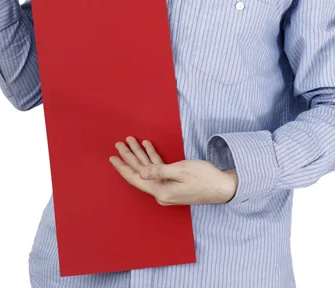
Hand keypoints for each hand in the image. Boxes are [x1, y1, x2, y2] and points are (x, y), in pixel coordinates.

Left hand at [109, 136, 237, 205]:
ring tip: (130, 141)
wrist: (222, 187)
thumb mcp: (181, 171)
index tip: (112, 157)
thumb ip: (159, 171)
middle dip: (129, 157)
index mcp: (161, 191)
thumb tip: (140, 173)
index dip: (123, 167)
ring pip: (148, 169)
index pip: (136, 178)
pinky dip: (153, 157)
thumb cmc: (204, 178)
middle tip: (118, 144)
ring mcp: (167, 188)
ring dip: (140, 154)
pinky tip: (147, 146)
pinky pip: (159, 169)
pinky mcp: (174, 182)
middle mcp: (161, 192)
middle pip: (139, 172)